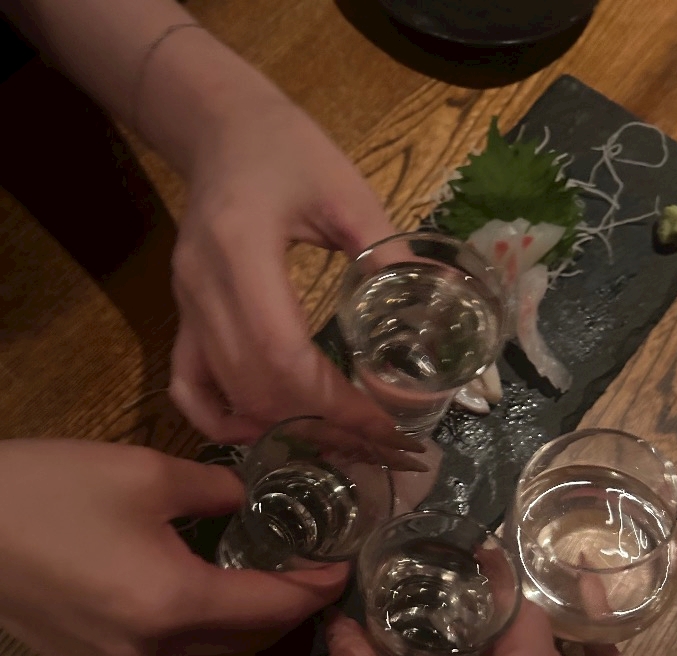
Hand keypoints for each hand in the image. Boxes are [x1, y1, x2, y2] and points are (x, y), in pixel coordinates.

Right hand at [0, 439, 347, 655]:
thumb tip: (255, 499)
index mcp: (175, 600)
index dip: (315, 587)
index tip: (338, 568)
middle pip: (249, 654)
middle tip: (286, 577)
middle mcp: (154, 655)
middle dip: (284, 619)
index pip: (271, 607)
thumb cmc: (52, 489)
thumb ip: (217, 489)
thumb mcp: (145, 471)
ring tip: (231, 620)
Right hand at [142, 31, 411, 451]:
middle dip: (320, 426)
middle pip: (256, 387)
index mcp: (242, 250)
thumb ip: (385, 247)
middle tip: (374, 446)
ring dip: (284, 429)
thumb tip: (436, 306)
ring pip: (228, 395)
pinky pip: (188, 387)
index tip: (383, 426)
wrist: (221, 129)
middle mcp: (204, 289)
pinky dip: (223, 420)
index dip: (333, 402)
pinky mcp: (182, 316)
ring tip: (340, 443)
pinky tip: (264, 430)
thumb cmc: (287, 148)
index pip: (283, 354)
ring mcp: (185, 307)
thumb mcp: (346, 188)